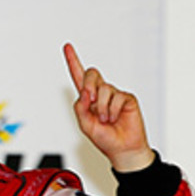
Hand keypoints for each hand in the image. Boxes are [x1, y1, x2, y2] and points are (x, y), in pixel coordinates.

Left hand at [64, 43, 154, 172]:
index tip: (67, 47)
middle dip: (89, 86)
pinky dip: (113, 111)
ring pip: (104, 89)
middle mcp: (101, 93)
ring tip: (106, 120)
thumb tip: (85, 94)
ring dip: (102, 108)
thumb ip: (80, 108)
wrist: (122, 149)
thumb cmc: (104, 138)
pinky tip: (115, 118)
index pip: (79, 76)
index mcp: (88, 99)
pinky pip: (117, 98)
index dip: (73, 61)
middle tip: (91, 102)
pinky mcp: (127, 99)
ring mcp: (114, 95)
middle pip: (91, 74)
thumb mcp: (84, 125)